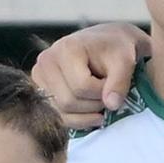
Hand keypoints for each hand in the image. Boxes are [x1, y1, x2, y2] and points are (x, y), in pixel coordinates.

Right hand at [28, 20, 151, 131]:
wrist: (106, 42)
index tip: (113, 86)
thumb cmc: (116, 49)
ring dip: (86, 114)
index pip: (82, 86)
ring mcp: (39, 77)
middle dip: (94, 105)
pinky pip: (56, 116)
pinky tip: (91, 113)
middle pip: (68, 101)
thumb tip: (112, 105)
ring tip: (99, 101)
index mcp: (66, 49)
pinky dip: (76, 119)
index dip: (102, 92)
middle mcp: (46, 61)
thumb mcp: (125, 61)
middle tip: (108, 96)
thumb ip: (120, 82)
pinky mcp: (39, 90)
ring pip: (61, 112)